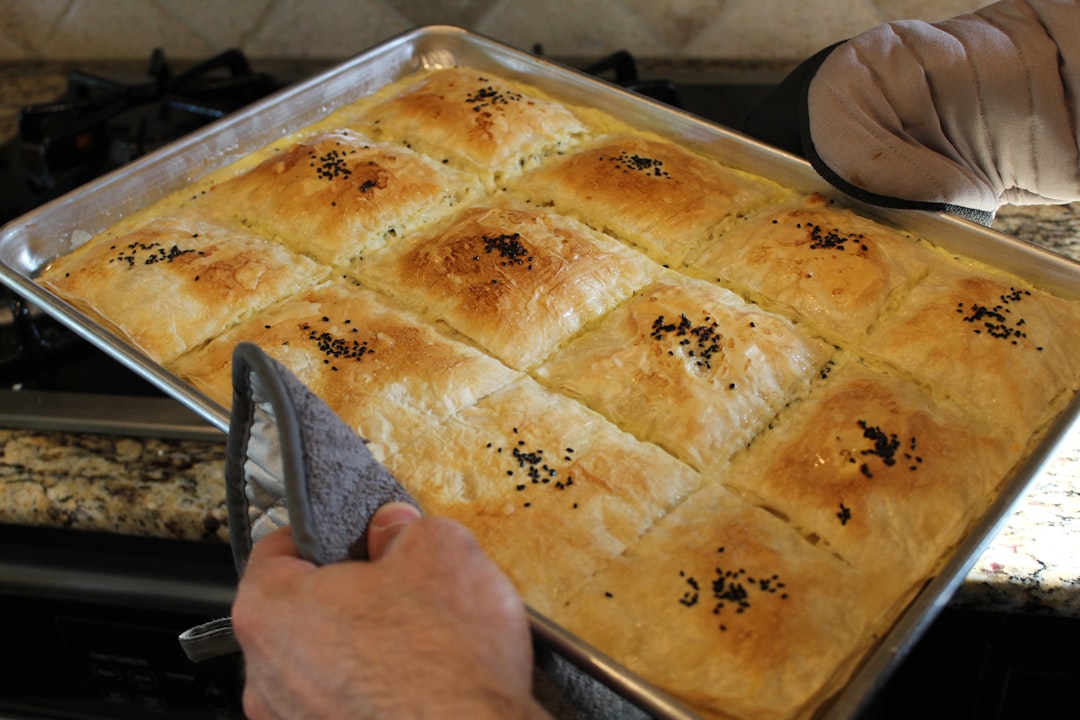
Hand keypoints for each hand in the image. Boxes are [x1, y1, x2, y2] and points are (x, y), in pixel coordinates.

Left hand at [231, 503, 550, 719]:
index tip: (356, 536)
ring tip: (415, 644)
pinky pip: (341, 704)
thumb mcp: (439, 551)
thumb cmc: (446, 664)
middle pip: (299, 611)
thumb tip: (391, 530)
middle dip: (347, 596)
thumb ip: (402, 528)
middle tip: (398, 588)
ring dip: (360, 649)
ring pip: (321, 663)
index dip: (324, 533)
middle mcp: (265, 676)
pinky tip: (417, 685)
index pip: (274, 549)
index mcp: (271, 611)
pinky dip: (371, 693)